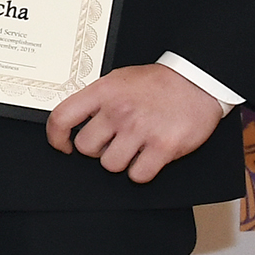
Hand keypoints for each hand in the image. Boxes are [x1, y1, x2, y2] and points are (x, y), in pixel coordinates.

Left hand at [46, 64, 225, 182]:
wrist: (198, 81)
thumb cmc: (159, 82)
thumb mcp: (119, 79)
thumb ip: (97, 99)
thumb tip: (77, 121)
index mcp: (103, 92)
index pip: (62, 118)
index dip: (56, 137)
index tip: (63, 145)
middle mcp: (118, 111)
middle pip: (86, 148)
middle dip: (97, 149)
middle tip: (112, 142)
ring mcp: (140, 130)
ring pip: (110, 165)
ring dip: (120, 161)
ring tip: (133, 147)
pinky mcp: (163, 147)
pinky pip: (138, 175)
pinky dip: (141, 171)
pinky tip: (147, 158)